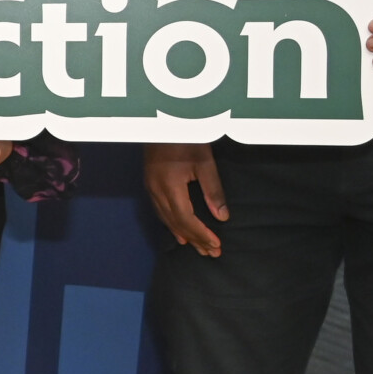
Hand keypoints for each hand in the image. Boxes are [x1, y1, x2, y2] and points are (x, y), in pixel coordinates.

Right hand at [144, 142, 226, 256]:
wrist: (162, 120)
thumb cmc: (186, 137)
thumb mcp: (204, 162)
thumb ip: (213, 190)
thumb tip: (222, 217)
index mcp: (170, 186)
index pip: (186, 219)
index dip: (201, 234)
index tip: (216, 245)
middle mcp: (157, 191)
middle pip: (176, 223)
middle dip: (195, 240)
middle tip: (212, 253)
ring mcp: (151, 188)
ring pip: (167, 219)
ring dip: (184, 235)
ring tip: (198, 247)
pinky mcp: (150, 183)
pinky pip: (160, 212)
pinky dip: (172, 225)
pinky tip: (179, 232)